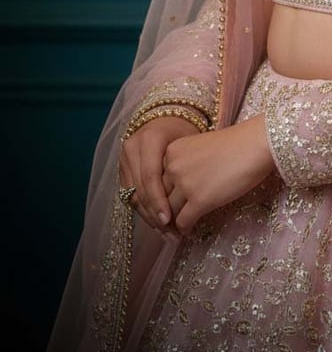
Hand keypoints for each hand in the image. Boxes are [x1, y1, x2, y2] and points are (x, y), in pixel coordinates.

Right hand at [119, 115, 199, 230]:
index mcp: (150, 138)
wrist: (168, 118)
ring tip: (166, 232)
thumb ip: (185, 168)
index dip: (159, 201)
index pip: (150, 177)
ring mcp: (124, 158)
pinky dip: (143, 210)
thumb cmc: (186, 132)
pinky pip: (130, 194)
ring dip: (148, 216)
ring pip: (133, 195)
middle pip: (140, 189)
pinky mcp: (121, 168)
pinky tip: (157, 221)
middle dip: (154, 214)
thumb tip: (190, 206)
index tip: (170, 221)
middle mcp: (132, 147)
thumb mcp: (189, 143)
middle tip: (169, 233)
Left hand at [162, 115, 273, 234]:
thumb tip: (178, 191)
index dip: (159, 196)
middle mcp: (173, 167)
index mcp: (171, 151)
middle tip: (167, 224)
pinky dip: (184, 229)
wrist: (255, 144)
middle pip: (159, 198)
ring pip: (169, 212)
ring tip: (177, 230)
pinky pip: (183, 222)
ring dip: (172, 223)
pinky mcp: (200, 200)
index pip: (155, 181)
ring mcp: (185, 184)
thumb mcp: (200, 149)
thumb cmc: (235, 145)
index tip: (164, 207)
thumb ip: (185, 165)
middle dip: (163, 212)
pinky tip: (189, 230)